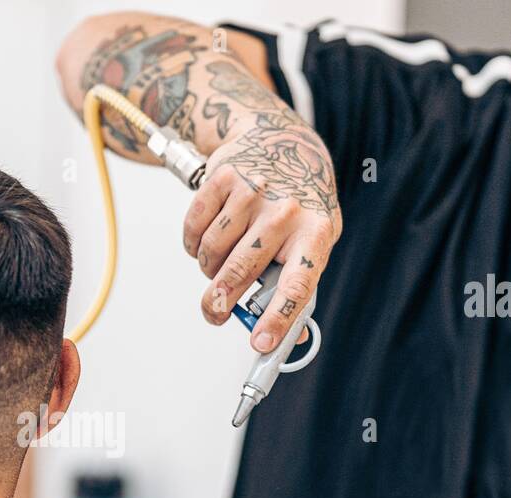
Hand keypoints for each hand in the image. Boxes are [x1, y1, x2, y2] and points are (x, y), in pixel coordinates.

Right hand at [183, 113, 341, 352]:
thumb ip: (301, 285)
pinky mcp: (223, 177)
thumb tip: (293, 339)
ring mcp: (254, 192)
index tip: (261, 344)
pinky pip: (194, 229)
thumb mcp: (314, 239)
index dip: (277, 319)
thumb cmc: (301, 202)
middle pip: (241, 272)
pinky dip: (194, 244)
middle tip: (215, 313)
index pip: (297, 284)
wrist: (282, 141)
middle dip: (220, 302)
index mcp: (316, 231)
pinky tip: (207, 240)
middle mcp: (286, 210)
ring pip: (212, 253)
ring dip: (209, 269)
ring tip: (219, 264)